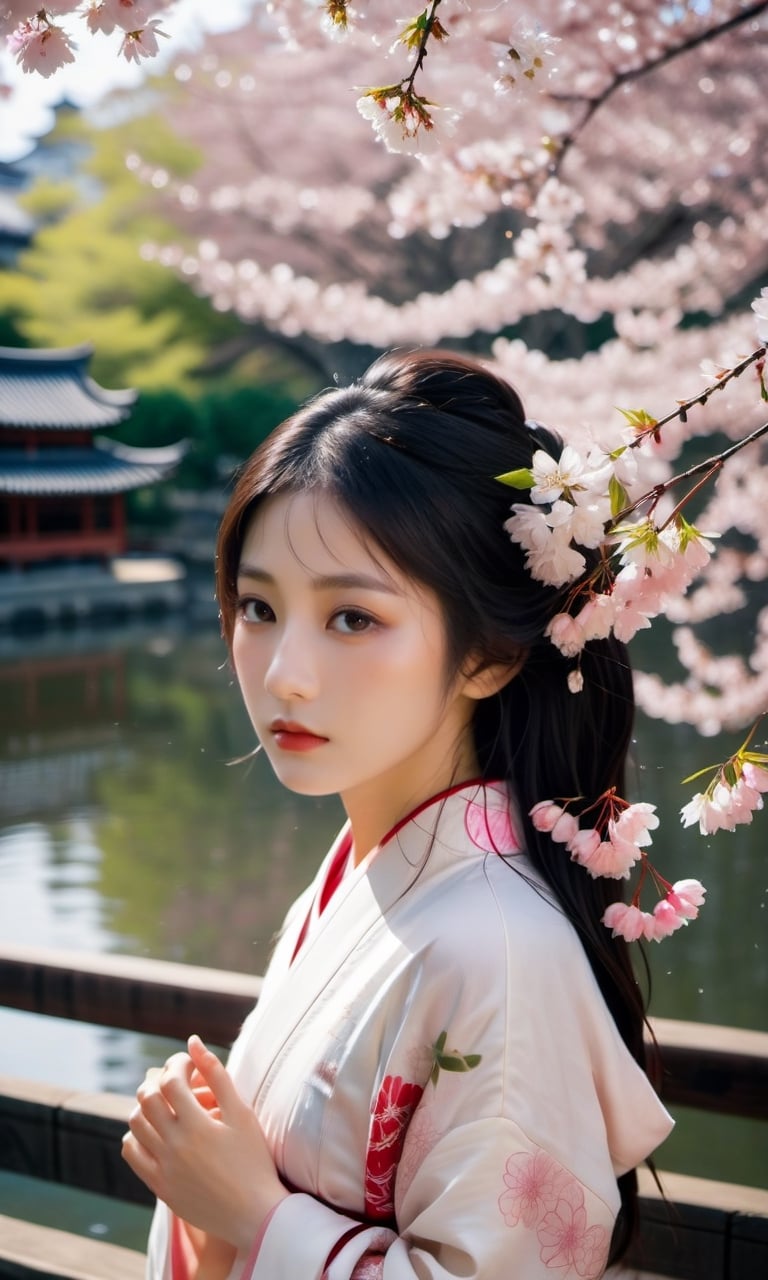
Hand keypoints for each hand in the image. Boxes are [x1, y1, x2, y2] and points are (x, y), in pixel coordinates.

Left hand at [122, 1035, 288, 1251]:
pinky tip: (156, 1130)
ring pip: (135, 1124)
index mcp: (198, 1127)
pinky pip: (133, 1154)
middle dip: (159, 1080)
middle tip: (176, 1079)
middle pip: (147, 1098)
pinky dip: (137, 1135)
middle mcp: (175, 1147)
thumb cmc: (255, 1161)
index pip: (171, 1081)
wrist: (255, 1215)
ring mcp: (164, 1169)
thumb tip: (193, 1041)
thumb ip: (217, 1075)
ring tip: (168, 1103)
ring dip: (146, 1105)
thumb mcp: (242, 1114)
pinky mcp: (160, 1187)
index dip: (178, 1064)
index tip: (190, 1063)